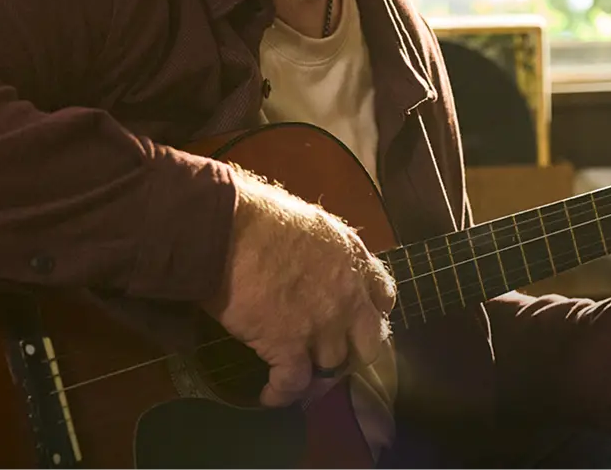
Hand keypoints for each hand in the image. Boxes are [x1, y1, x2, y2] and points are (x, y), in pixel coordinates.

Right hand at [202, 169, 395, 407]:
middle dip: (352, 349)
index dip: (369, 311)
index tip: (355, 320)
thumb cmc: (259, 215)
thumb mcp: (308, 223)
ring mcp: (322, 323)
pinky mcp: (289, 346)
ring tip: (297, 374)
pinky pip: (293, 384)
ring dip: (315, 371)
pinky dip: (281, 394)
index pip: (382, 295)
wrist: (227, 230)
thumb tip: (312, 263)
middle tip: (331, 351)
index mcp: (352, 256)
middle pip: (370, 340)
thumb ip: (324, 251)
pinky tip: (269, 395)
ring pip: (332, 365)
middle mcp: (347, 293)